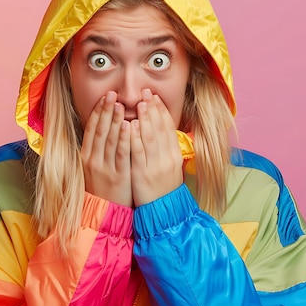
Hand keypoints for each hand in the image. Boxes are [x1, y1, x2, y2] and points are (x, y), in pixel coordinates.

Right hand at [81, 91, 132, 206]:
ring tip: (120, 104)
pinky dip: (125, 138)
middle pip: (99, 130)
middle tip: (112, 94)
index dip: (97, 112)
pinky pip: (121, 154)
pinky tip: (129, 126)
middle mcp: (93, 160)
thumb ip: (97, 150)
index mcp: (86, 156)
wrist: (105, 212)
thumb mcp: (94, 168)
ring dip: (115, 120)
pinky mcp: (118, 175)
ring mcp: (105, 167)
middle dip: (105, 111)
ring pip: (110, 140)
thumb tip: (102, 129)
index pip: (91, 129)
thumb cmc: (102, 188)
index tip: (104, 98)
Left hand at [130, 89, 183, 205]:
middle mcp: (167, 158)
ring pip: (150, 138)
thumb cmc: (163, 189)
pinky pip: (138, 153)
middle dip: (153, 109)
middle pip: (160, 129)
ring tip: (141, 103)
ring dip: (145, 119)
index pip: (168, 128)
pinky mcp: (142, 174)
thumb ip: (165, 150)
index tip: (155, 97)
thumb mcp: (170, 168)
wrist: (163, 211)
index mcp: (174, 155)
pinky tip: (130, 126)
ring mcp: (155, 166)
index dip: (162, 111)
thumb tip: (161, 131)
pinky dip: (134, 138)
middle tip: (147, 93)